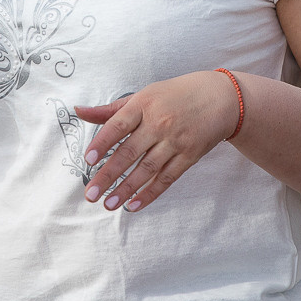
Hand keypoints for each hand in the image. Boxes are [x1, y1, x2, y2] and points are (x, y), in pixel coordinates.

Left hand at [74, 72, 241, 213]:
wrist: (222, 98)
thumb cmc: (176, 95)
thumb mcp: (144, 95)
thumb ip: (111, 109)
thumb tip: (78, 111)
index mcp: (144, 104)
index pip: (118, 125)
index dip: (102, 143)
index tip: (87, 159)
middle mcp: (159, 123)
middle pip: (129, 152)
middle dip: (108, 175)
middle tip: (90, 193)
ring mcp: (176, 141)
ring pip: (147, 169)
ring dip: (126, 189)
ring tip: (108, 204)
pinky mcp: (190, 155)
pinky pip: (167, 178)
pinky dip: (150, 193)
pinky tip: (134, 205)